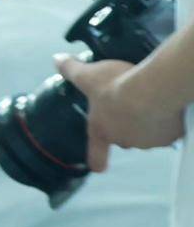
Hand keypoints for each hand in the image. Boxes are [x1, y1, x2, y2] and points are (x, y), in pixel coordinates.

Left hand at [55, 53, 186, 169]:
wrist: (152, 92)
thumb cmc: (116, 86)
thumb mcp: (89, 75)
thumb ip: (72, 69)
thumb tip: (57, 59)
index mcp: (101, 130)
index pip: (96, 153)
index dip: (97, 160)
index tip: (98, 167)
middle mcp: (124, 140)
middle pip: (126, 136)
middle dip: (129, 123)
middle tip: (134, 103)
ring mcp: (148, 141)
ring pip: (149, 133)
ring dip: (150, 121)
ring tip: (153, 101)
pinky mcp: (170, 137)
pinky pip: (169, 130)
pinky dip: (170, 120)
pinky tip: (169, 105)